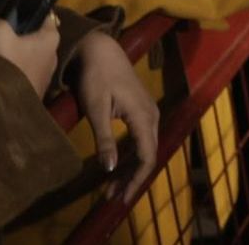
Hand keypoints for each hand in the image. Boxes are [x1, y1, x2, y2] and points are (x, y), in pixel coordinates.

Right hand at [0, 14, 59, 98]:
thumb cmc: (8, 62)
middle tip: (2, 31)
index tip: (13, 10)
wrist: (7, 105)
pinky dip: (17, 67)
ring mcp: (47, 74)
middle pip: (37, 36)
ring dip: (18, 52)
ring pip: (31, 54)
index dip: (30, 9)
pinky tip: (3, 69)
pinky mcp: (37, 89)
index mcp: (52, 38)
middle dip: (22, 33)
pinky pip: (27, 71)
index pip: (46, 15)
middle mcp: (54, 54)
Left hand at [71, 31, 158, 203]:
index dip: (136, 180)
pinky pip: (141, 140)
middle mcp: (152, 116)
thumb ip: (104, 140)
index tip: (120, 198)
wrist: (101, 49)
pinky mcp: (142, 111)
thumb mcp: (96, 109)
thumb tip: (111, 170)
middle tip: (111, 197)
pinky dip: (130, 156)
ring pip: (145, 149)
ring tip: (110, 188)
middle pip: (148, 156)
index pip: (147, 157)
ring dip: (130, 169)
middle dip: (131, 179)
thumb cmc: (96, 76)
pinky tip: (118, 167)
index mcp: (143, 117)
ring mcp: (149, 113)